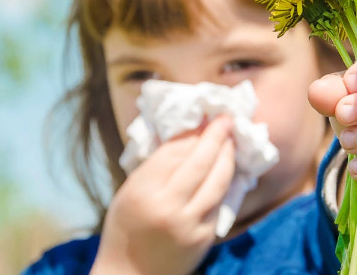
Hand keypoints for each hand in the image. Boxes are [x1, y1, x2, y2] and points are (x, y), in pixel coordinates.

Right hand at [91, 115, 234, 274]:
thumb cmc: (125, 228)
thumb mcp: (130, 191)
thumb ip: (157, 165)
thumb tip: (189, 135)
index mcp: (143, 191)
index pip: (174, 152)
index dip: (193, 131)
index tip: (206, 117)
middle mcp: (168, 207)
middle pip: (200, 162)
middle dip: (217, 136)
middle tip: (227, 119)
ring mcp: (190, 224)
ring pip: (218, 181)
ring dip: (228, 156)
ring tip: (231, 140)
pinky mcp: (205, 238)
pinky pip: (220, 202)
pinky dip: (225, 182)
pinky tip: (227, 169)